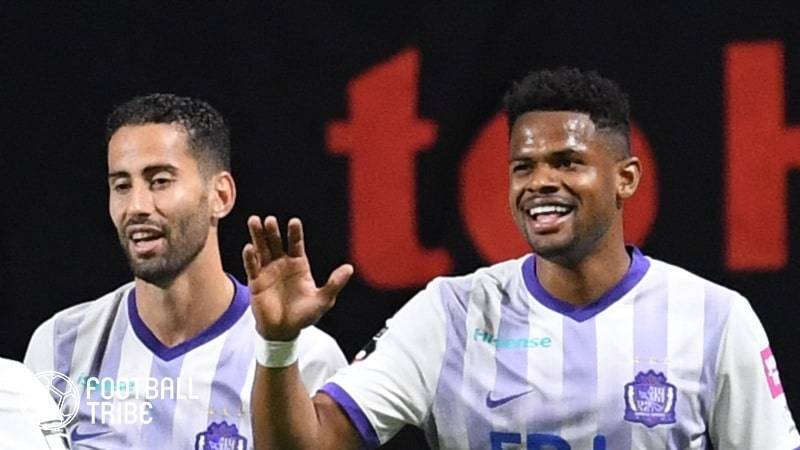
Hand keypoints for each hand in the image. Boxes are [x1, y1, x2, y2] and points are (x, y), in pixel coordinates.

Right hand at [243, 216, 352, 340]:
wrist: (284, 331)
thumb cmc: (304, 316)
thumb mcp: (323, 300)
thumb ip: (334, 284)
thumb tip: (349, 268)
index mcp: (299, 265)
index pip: (296, 244)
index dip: (295, 233)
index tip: (294, 222)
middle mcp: (282, 264)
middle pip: (276, 242)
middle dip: (273, 231)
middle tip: (270, 220)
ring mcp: (268, 271)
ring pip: (262, 249)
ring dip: (258, 236)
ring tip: (254, 221)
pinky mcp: (256, 282)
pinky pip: (252, 267)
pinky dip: (250, 257)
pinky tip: (249, 247)